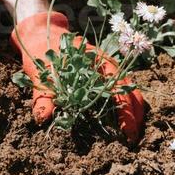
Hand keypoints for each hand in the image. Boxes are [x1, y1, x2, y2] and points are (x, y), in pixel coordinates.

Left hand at [10, 10, 145, 144]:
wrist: (40, 33)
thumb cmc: (41, 51)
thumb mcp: (39, 72)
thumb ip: (43, 95)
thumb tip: (43, 119)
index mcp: (96, 61)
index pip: (119, 89)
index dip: (126, 112)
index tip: (127, 133)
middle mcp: (106, 64)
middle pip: (130, 91)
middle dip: (135, 116)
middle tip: (132, 141)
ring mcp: (106, 69)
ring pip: (129, 90)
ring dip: (133, 112)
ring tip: (131, 135)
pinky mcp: (100, 75)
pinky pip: (119, 90)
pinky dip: (124, 106)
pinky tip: (121, 123)